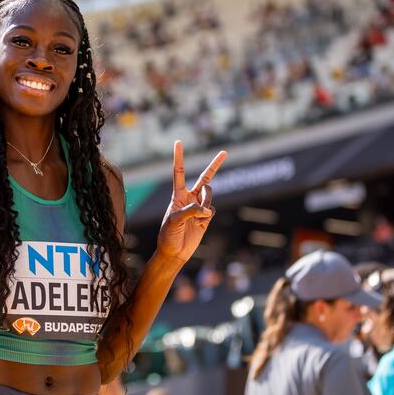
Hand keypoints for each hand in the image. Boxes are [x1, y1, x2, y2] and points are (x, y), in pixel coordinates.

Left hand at [156, 141, 226, 265]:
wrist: (174, 252)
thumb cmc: (168, 235)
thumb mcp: (174, 221)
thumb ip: (190, 211)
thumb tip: (207, 209)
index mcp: (177, 195)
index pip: (179, 172)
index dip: (179, 157)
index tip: (178, 142)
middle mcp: (189, 198)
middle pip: (205, 178)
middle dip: (215, 165)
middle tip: (225, 152)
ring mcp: (199, 207)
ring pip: (210, 197)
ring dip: (205, 203)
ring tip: (198, 215)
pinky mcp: (207, 217)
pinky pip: (212, 209)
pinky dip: (208, 214)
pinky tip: (201, 221)